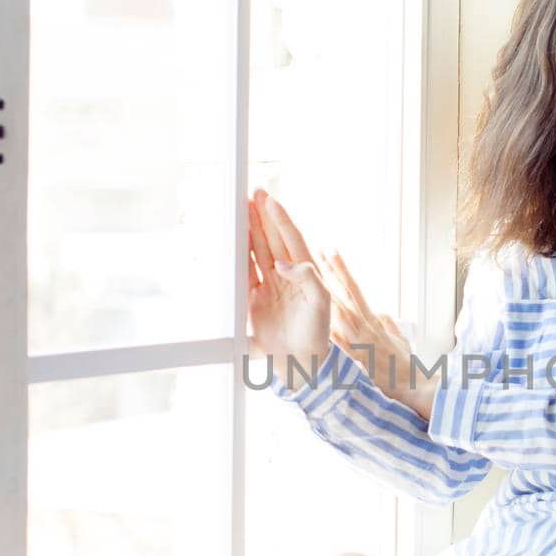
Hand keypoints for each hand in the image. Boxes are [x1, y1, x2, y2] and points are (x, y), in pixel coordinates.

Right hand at [246, 189, 331, 375]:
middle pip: (273, 239)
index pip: (291, 239)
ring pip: (259, 252)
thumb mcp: (320, 303)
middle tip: (254, 194)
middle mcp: (288, 276)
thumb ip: (307, 278)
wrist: (300, 362)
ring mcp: (272, 287)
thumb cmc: (316, 334)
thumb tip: (282, 262)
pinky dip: (240, 256)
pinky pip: (246, 272)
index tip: (270, 200)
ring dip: (251, 231)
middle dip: (263, 217)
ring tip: (243, 210)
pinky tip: (234, 241)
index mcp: (306, 274)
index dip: (280, 219)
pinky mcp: (256, 300)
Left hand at [314, 246, 435, 419]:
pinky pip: (335, 338)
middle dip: (329, 271)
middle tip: (315, 248)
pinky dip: (324, 325)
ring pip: (338, 309)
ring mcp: (358, 340)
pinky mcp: (354, 357)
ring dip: (325, 289)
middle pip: (343, 293)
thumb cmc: (406, 367)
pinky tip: (312, 312)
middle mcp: (364, 326)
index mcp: (373, 320)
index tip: (330, 252)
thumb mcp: (399, 340)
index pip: (354, 289)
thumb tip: (381, 314)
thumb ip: (388, 325)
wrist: (413, 388)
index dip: (341, 270)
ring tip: (312, 270)